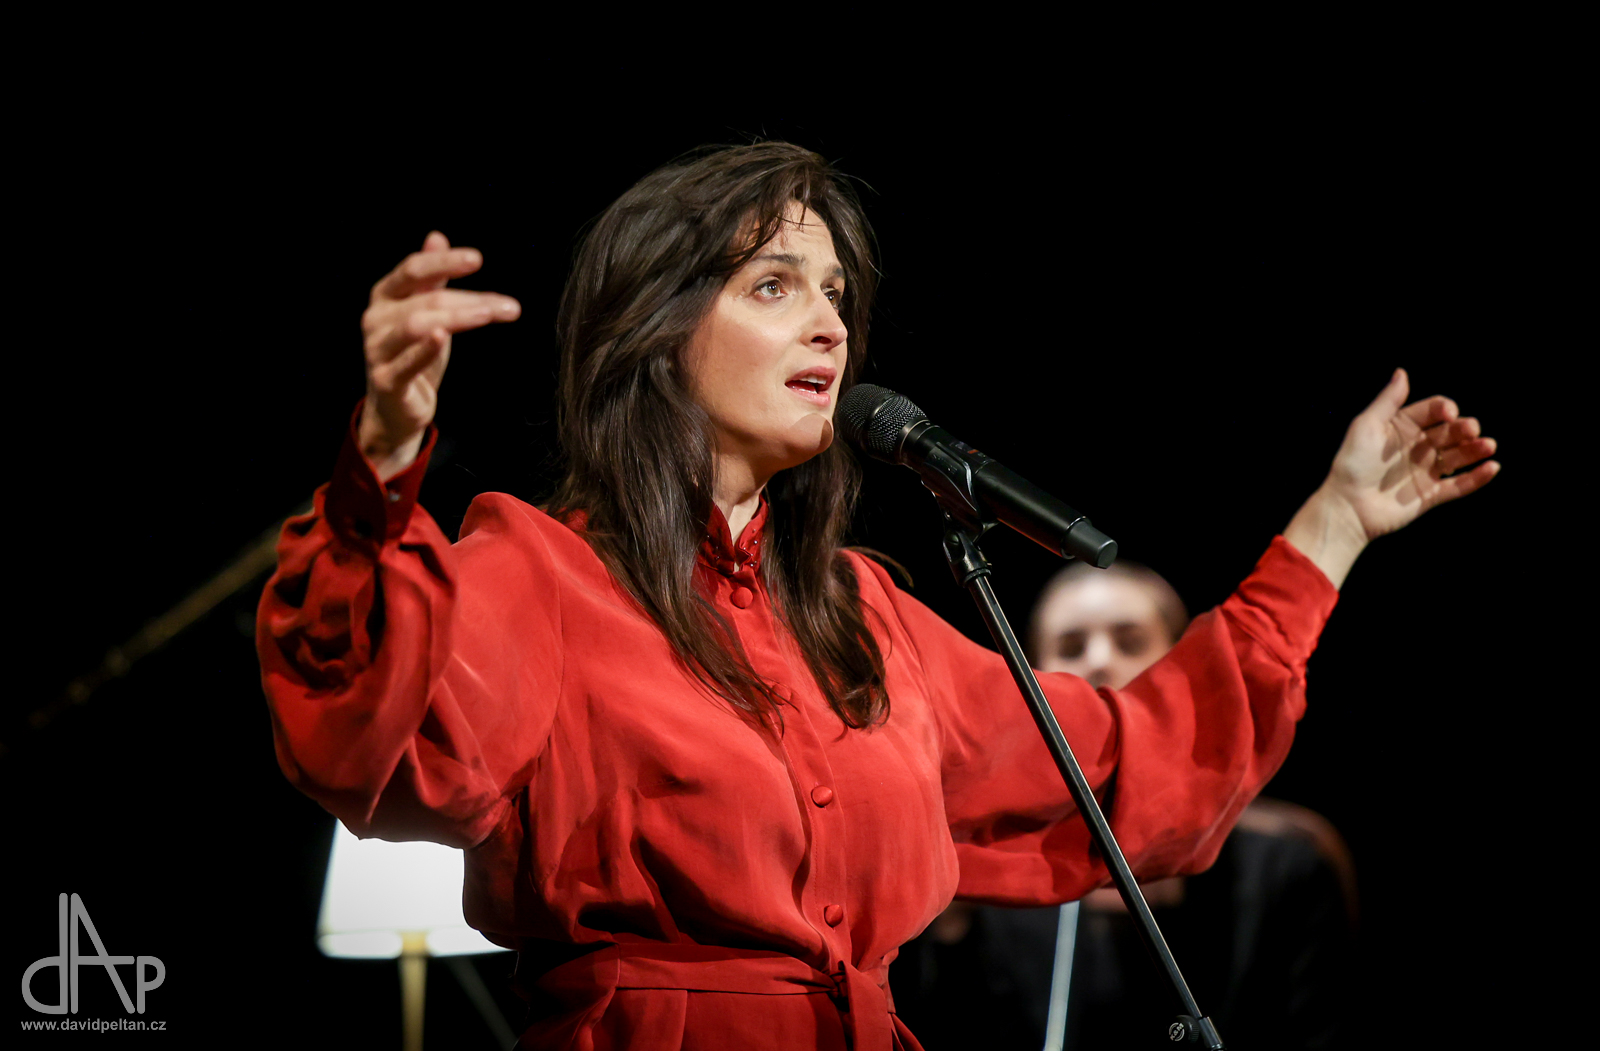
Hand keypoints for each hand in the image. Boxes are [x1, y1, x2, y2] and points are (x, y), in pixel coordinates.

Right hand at [357, 231, 521, 479]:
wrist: (395, 410)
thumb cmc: (412, 354)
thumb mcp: (424, 312)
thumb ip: (429, 278)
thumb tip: (437, 237)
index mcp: (385, 296)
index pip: (413, 269)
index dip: (444, 263)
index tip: (477, 259)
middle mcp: (376, 319)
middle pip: (427, 299)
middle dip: (471, 300)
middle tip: (509, 306)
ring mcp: (377, 349)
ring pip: (418, 325)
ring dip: (458, 317)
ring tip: (489, 315)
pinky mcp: (385, 380)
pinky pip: (406, 362)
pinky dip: (424, 349)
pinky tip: (443, 336)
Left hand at [1285, 369, 1499, 587]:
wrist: (1348, 506)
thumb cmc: (1352, 463)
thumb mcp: (1366, 426)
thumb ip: (1388, 400)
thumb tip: (1402, 372)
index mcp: (1403, 427)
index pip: (1433, 411)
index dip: (1445, 408)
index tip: (1450, 413)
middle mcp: (1417, 447)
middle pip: (1450, 432)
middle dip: (1465, 428)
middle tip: (1471, 430)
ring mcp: (1426, 471)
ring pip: (1459, 457)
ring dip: (1476, 450)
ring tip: (1488, 445)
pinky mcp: (1431, 495)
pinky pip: (1459, 485)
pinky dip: (1477, 477)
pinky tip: (1492, 467)